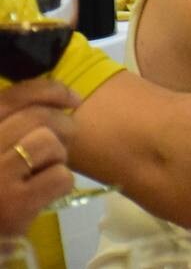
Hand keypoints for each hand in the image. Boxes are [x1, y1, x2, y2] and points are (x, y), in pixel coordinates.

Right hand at [0, 80, 80, 233]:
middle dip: (63, 124)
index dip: (48, 90)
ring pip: (50, 143)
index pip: (12, 97)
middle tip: (68, 138)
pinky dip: (61, 183)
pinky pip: (59, 176)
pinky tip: (46, 194)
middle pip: (38, 118)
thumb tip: (58, 98)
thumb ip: (13, 124)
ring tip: (46, 171)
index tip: (71, 97)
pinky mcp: (14, 205)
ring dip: (58, 156)